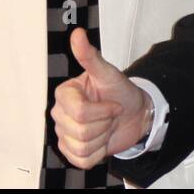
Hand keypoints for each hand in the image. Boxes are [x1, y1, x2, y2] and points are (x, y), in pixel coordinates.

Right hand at [51, 28, 148, 167]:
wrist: (133, 114)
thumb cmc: (120, 92)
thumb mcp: (109, 73)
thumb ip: (90, 56)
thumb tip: (77, 33)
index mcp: (64, 94)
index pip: (79, 112)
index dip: (103, 111)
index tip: (113, 103)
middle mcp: (59, 114)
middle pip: (81, 131)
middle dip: (105, 123)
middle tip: (110, 114)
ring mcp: (64, 134)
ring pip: (83, 146)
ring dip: (103, 137)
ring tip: (106, 125)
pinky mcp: (71, 152)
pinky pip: (83, 160)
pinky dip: (99, 152)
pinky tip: (102, 139)